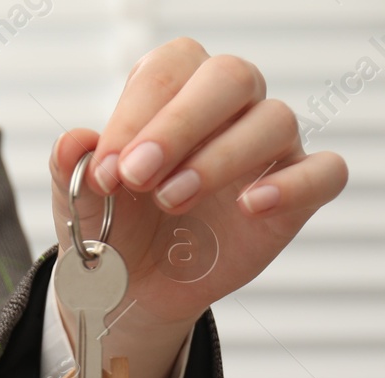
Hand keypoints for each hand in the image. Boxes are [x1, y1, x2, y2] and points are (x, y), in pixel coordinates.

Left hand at [48, 38, 347, 377]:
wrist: (132, 288)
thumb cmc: (112, 227)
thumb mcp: (81, 203)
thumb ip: (74, 170)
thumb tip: (74, 142)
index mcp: (172, 92)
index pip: (168, 69)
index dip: (136, 113)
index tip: (106, 170)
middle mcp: (228, 108)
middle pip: (229, 77)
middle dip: (179, 123)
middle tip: (136, 176)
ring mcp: (268, 148)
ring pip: (275, 120)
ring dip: (220, 158)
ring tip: (171, 199)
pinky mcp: (296, 195)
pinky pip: (323, 173)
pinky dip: (293, 185)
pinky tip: (250, 205)